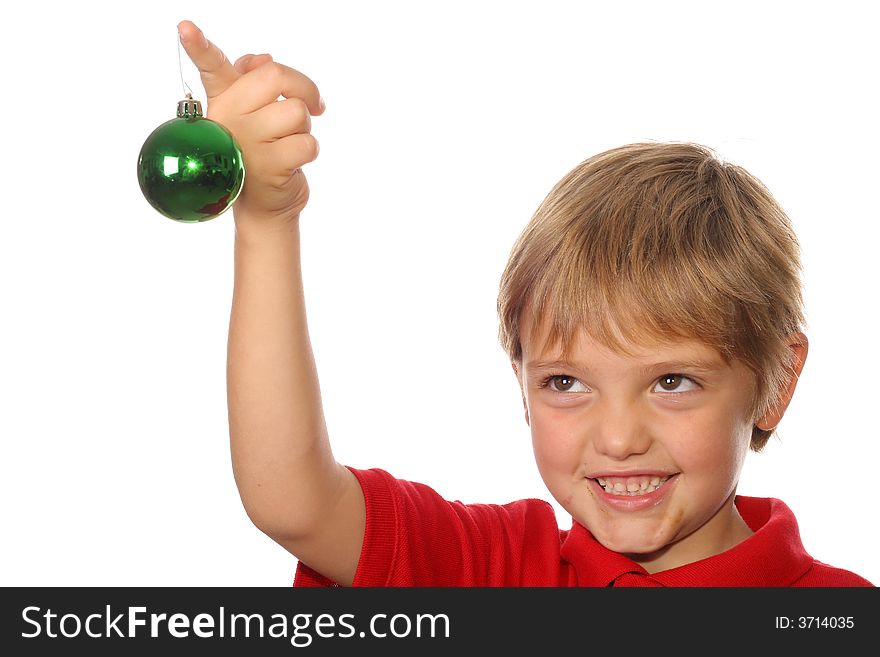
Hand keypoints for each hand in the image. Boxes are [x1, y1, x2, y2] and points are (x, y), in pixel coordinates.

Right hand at [177, 20, 324, 224]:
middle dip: (305, 88)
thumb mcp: (254, 116)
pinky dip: (309, 151)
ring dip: (305, 127)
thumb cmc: (259, 153)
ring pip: (296, 111)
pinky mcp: (269, 166)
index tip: (186, 28)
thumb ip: (256, 81)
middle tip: (314, 104)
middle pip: (276, 75)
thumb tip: (264, 59)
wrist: (262, 206)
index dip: (199, 46)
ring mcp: (248, 142)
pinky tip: (292, 162)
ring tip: (288, 142)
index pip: (210, 66)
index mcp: (224, 99)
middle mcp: (230, 117)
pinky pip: (306, 143)